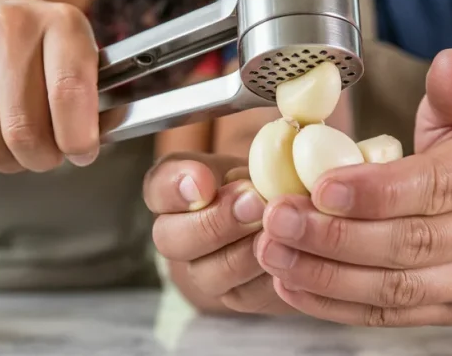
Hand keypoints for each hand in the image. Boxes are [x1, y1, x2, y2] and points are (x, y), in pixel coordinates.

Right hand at [0, 0, 101, 172]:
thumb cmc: (29, 42)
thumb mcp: (71, 50)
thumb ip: (95, 94)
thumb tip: (102, 134)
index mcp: (60, 21)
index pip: (69, 91)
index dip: (78, 137)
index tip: (82, 152)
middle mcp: (10, 26)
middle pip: (25, 130)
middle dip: (42, 158)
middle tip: (47, 155)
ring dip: (8, 161)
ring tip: (16, 144)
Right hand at [144, 152, 294, 314]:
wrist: (294, 214)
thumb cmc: (268, 177)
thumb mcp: (256, 155)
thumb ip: (242, 156)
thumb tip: (243, 172)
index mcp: (175, 190)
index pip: (156, 187)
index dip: (175, 186)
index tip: (204, 181)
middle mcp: (179, 234)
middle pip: (171, 239)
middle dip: (214, 222)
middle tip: (254, 203)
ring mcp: (204, 270)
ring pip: (209, 272)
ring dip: (245, 251)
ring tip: (276, 230)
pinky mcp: (237, 296)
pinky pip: (246, 295)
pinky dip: (269, 276)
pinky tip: (291, 255)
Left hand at [253, 49, 451, 326]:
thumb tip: (449, 65)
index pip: (437, 185)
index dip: (375, 191)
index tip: (318, 188)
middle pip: (413, 243)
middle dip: (335, 236)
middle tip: (278, 219)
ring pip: (398, 288)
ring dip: (326, 275)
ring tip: (274, 252)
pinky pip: (391, 315)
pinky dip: (336, 304)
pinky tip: (294, 284)